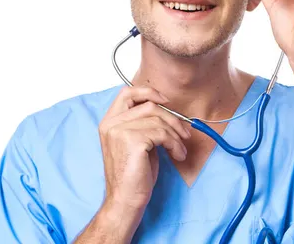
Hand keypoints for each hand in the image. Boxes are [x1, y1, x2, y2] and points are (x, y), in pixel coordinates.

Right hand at [98, 86, 190, 211]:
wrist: (125, 200)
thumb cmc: (133, 176)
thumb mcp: (137, 143)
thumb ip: (144, 124)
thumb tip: (168, 110)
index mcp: (109, 122)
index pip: (127, 93)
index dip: (148, 92)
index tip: (166, 101)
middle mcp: (111, 124)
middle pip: (149, 105)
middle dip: (172, 118)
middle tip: (184, 132)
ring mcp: (120, 131)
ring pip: (158, 119)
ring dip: (176, 134)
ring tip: (180, 150)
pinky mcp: (133, 141)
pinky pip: (163, 133)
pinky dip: (175, 144)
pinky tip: (177, 155)